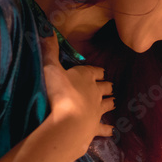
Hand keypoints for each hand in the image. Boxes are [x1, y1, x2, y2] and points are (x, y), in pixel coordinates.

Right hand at [39, 33, 114, 158]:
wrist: (68, 122)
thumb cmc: (59, 92)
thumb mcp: (51, 68)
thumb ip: (50, 51)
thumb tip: (48, 30)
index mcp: (86, 77)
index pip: (95, 71)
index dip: (97, 71)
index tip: (99, 71)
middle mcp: (96, 92)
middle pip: (105, 87)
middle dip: (106, 86)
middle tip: (109, 86)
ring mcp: (98, 110)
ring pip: (107, 105)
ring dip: (110, 103)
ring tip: (113, 102)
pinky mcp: (95, 127)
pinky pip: (104, 128)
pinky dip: (108, 129)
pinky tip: (112, 131)